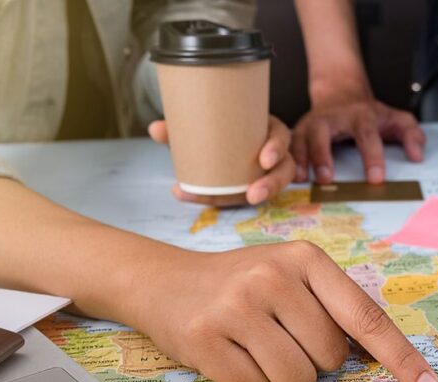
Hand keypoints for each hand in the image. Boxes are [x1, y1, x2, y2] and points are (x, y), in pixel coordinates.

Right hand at [129, 241, 437, 381]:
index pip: (366, 317)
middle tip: (276, 337)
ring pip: (295, 380)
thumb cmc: (238, 284)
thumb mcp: (290, 277)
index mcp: (306, 259)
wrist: (161, 280)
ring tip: (252, 346)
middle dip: (311, 361)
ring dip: (280, 377)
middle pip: (330, 359)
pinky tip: (228, 355)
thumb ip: (333, 309)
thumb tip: (382, 359)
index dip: (402, 359)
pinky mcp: (205, 338)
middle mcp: (273, 276)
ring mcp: (236, 306)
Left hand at [148, 116, 294, 205]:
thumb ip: (182, 124)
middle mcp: (273, 153)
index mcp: (268, 130)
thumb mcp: (205, 119)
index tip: (264, 160)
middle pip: (282, 171)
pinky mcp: (248, 187)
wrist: (214, 132)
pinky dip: (208, 198)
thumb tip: (155, 129)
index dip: (276, 149)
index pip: (281, 138)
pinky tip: (185, 194)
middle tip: (252, 196)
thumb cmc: (218, 123)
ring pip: (264, 190)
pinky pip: (236, 197)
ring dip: (243, 200)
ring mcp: (263, 174)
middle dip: (269, 185)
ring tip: (219, 206)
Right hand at [291, 93, 425, 183]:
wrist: (341, 92)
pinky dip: (289, 157)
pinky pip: (291, 142)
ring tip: (301, 178)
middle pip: (325, 133)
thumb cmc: (369, 113)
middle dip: (323, 155)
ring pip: (302, 136)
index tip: (375, 179)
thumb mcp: (395, 119)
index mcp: (361, 116)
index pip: (367, 136)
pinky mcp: (300, 128)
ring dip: (300, 157)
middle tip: (327, 179)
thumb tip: (417, 156)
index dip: (372, 158)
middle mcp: (334, 117)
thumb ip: (411, 135)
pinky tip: (291, 175)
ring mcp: (314, 122)